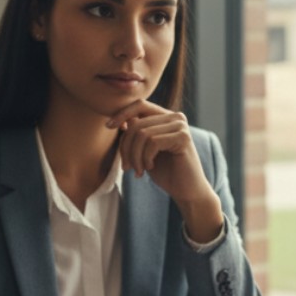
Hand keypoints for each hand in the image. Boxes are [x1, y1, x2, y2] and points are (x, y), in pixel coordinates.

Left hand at [108, 99, 221, 240]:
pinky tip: (149, 168)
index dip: (121, 113)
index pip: (139, 104)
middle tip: (127, 167)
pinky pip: (152, 142)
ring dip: (135, 156)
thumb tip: (122, 120)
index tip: (108, 126)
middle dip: (126, 147)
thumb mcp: (145, 150)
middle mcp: (176, 117)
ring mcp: (181, 126)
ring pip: (142, 133)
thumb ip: (137, 133)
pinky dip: (145, 158)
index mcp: (166, 117)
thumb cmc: (166, 172)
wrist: (186, 191)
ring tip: (138, 170)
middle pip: (137, 123)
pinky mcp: (184, 137)